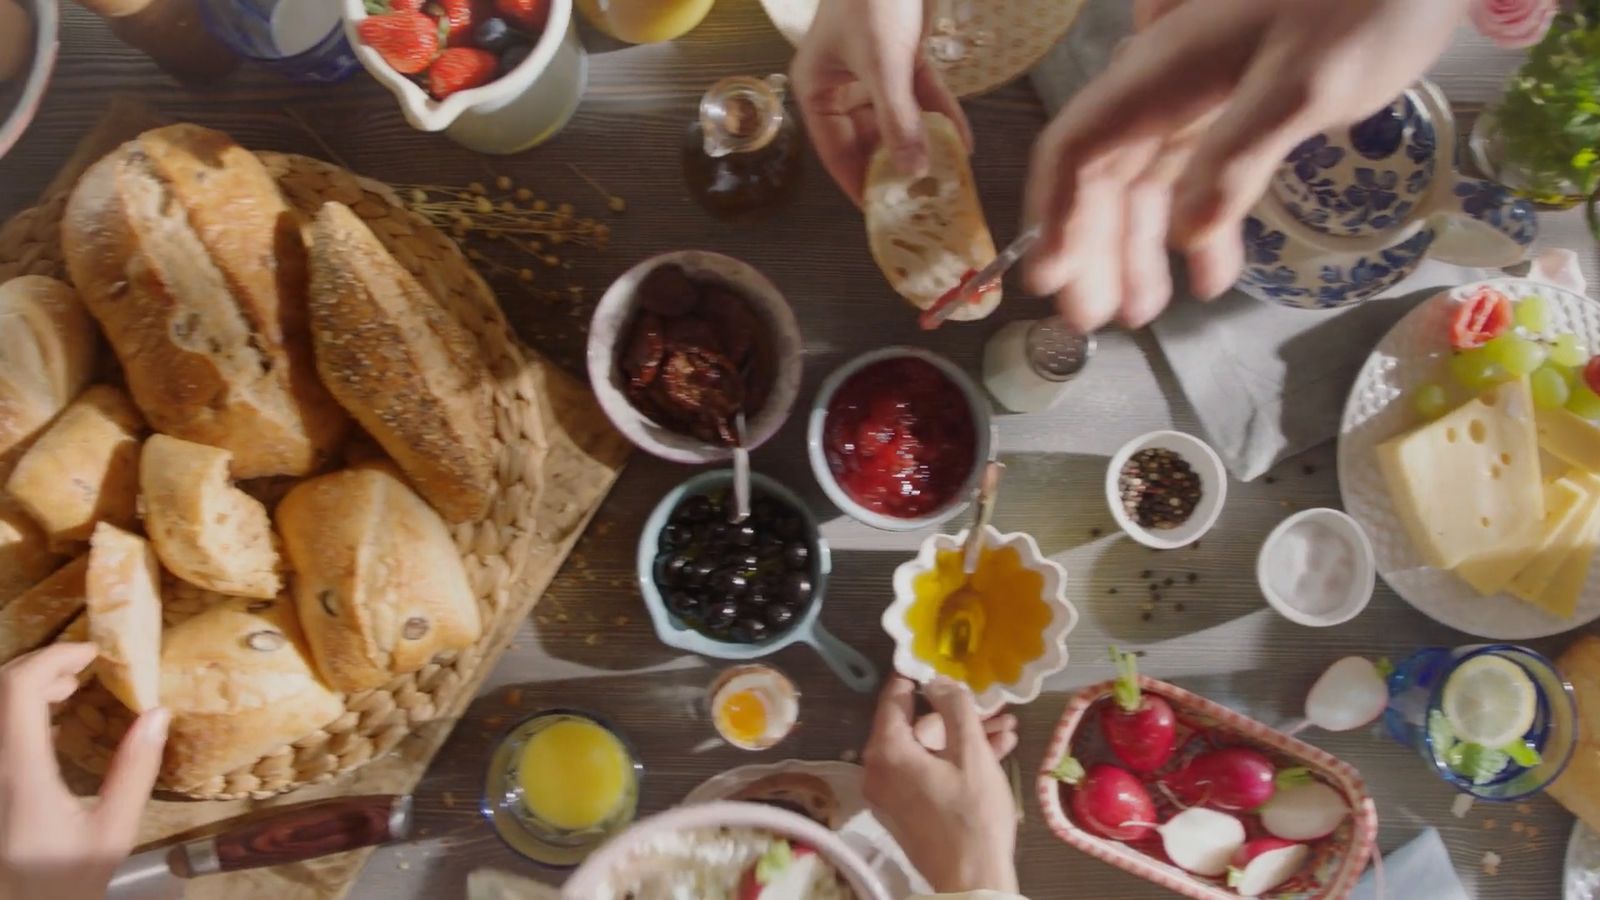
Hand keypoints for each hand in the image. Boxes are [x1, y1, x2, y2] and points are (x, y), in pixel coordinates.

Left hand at [0, 644, 168, 899]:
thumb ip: (133, 771)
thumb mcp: (112, 832)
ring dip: (28, 686)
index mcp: (20, 773)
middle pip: (0, 688)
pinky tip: (50, 720)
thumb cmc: (68, 878)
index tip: (95, 653)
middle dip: (43, 665)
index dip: (54, 657)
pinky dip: (19, 711)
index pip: (18, 690)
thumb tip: (157, 713)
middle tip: (86, 666)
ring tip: (71, 688)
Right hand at [791, 0, 971, 203]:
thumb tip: (911, 172)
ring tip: (948, 178)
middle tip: (923, 200)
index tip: (882, 213)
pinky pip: (922, 97)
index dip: (858, 184)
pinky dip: (941, 117)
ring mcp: (874, 72)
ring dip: (923, 144)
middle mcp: (842, 86)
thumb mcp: (885, 67)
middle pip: (868, 140)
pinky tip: (962, 143)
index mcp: (818, 90)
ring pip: (898, 120)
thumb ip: (898, 121)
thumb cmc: (872, 1)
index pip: (835, 152)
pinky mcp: (904, 57)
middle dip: (897, 167)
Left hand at [861, 676, 1017, 894]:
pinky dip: (955, 762)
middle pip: (916, 728)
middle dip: (957, 715)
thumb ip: (954, 708)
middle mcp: (879, 770)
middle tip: (993, 707)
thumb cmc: (973, 815)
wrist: (972, 880)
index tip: (940, 663)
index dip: (918, 678)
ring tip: (1006, 729)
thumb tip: (937, 681)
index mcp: (887, 751)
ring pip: (928, 751)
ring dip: (965, 738)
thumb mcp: (970, 753)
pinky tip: (994, 752)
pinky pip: (927, 773)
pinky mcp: (906, 812)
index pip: (894, 698)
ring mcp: (891, 794)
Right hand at [1022, 0, 1470, 331]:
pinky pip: (1196, 175)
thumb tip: (1184, 235)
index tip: (1050, 283)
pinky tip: (1209, 275)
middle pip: (1102, 176)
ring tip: (1141, 312)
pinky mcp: (1240, 106)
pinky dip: (1196, 226)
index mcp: (1160, 78)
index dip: (1056, 218)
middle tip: (1092, 320)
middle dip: (1090, 249)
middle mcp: (1164, 89)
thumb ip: (1239, 158)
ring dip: (1136, 248)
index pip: (1078, 153)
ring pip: (1145, 182)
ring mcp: (1201, 98)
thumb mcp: (1305, 85)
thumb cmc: (1364, 4)